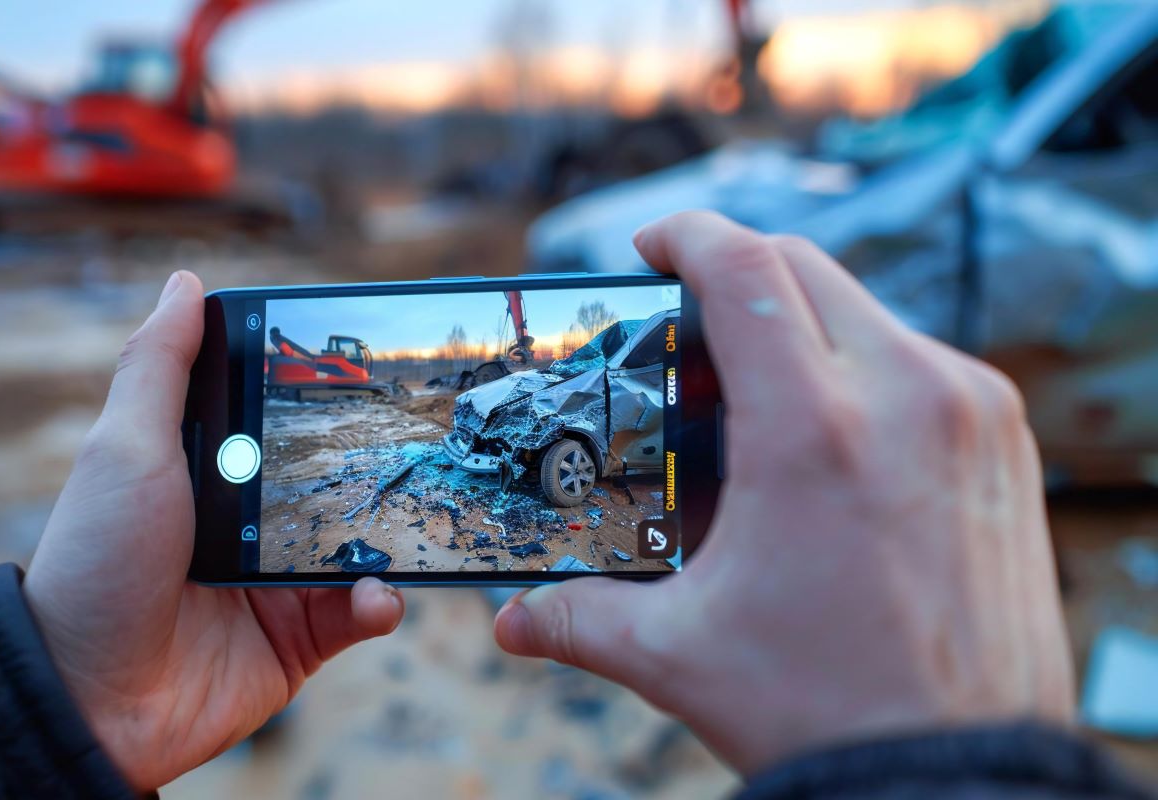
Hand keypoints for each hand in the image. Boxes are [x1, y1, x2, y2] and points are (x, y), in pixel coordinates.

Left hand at [24, 271, 404, 790]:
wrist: (94, 698)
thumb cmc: (100, 562)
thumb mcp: (124, 450)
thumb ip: (159, 368)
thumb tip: (185, 282)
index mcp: (214, 470)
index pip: (284, 418)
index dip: (326, 392)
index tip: (376, 364)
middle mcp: (254, 519)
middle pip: (337, 478)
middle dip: (382, 463)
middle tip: (428, 442)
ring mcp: (281, 577)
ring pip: (363, 542)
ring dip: (393, 536)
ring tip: (409, 527)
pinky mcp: (303, 635)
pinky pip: (362, 611)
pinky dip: (379, 602)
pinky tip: (375, 595)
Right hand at [494, 212, 1073, 774]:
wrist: (954, 776)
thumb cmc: (821, 709)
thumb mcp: (681, 653)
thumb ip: (581, 617)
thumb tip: (513, 621)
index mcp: (813, 428)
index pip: (743, 268)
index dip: (686, 236)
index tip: (652, 247)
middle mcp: (905, 394)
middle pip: (803, 268)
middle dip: (734, 275)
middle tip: (687, 333)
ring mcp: (969, 410)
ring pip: (863, 310)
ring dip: (799, 325)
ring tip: (753, 399)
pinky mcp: (1004, 440)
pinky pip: (918, 359)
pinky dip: (860, 367)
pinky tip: (827, 437)